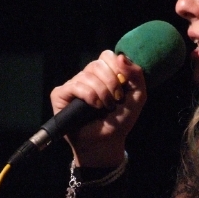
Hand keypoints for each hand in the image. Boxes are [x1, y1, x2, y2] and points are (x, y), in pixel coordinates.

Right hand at [49, 50, 146, 166]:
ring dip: (101, 93)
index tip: (123, 86)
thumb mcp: (137, 97)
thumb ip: (136, 75)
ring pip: (87, 75)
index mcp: (104, 74)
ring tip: (105, 107)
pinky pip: (74, 86)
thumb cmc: (120, 120)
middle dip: (111, 83)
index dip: (116, 67)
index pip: (107, 55)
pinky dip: (88, 96)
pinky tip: (94, 107)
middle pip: (97, 64)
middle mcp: (87, 76)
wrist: (107, 142)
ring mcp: (73, 84)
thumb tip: (121, 56)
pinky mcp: (60, 94)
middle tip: (116, 99)